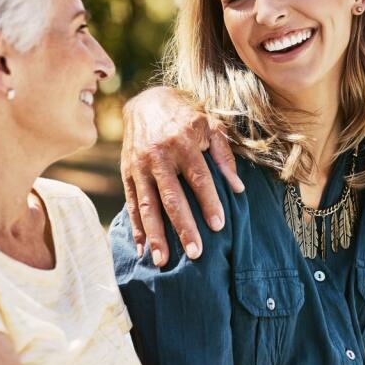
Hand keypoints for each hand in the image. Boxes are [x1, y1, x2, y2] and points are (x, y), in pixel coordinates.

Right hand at [120, 87, 243, 265]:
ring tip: (163, 262)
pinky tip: (142, 250)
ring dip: (155, 236)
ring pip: (147, 206)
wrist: (147, 102)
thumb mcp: (211, 126)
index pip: (198, 177)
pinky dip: (136, 229)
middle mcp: (158, 156)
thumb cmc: (187, 117)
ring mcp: (139, 166)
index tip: (218, 226)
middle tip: (195, 254)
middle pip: (171, 197)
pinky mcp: (126, 174)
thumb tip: (238, 188)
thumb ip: (225, 155)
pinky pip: (132, 205)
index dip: (208, 202)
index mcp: (183, 142)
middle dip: (183, 228)